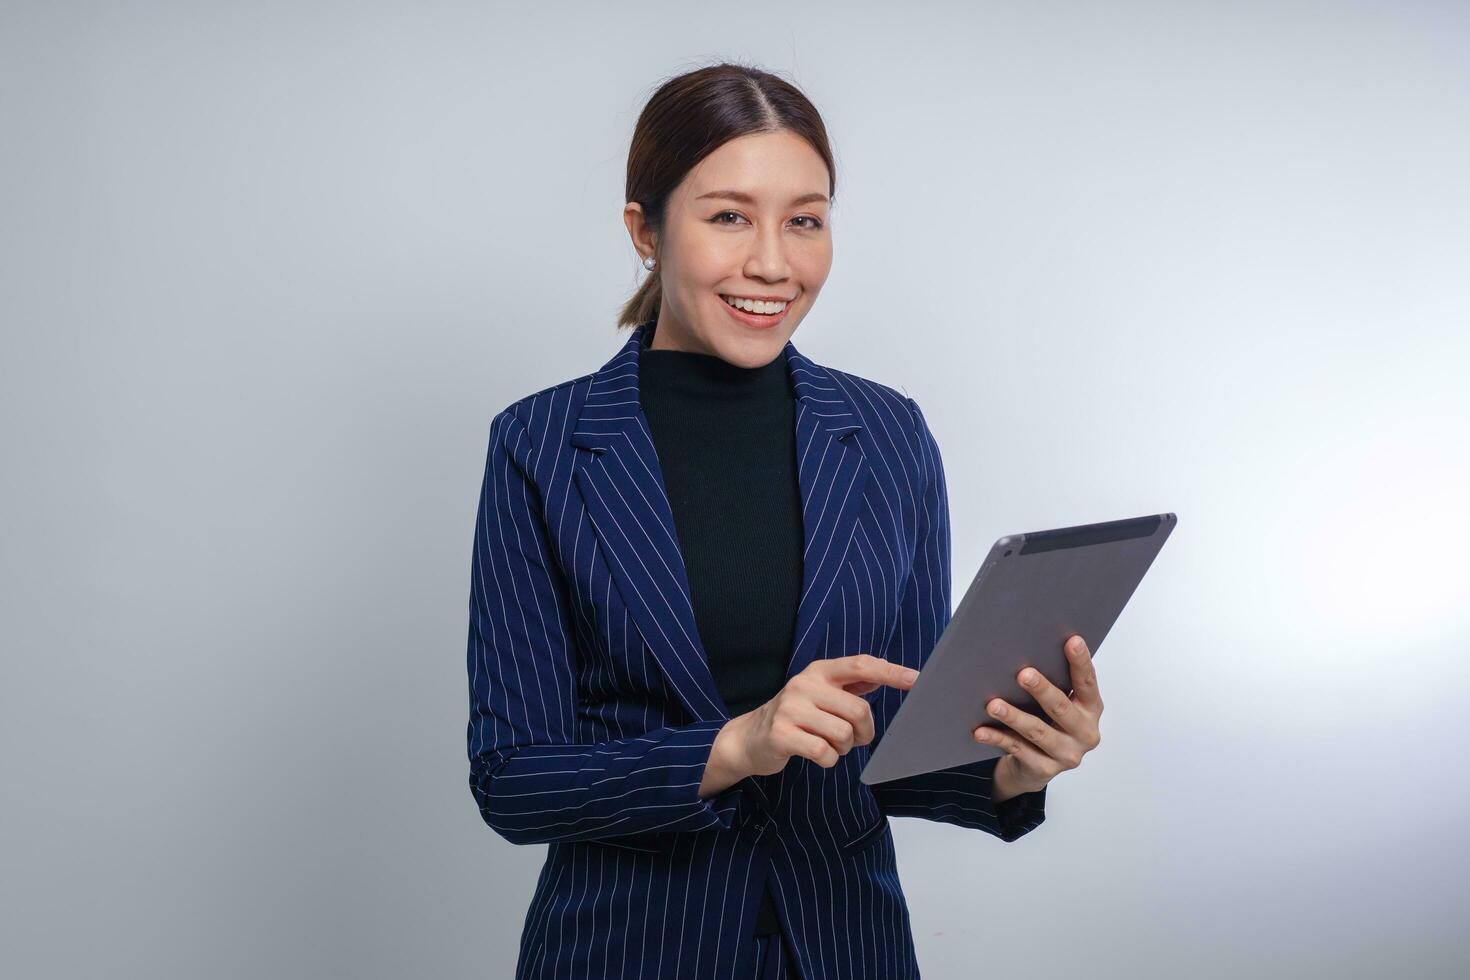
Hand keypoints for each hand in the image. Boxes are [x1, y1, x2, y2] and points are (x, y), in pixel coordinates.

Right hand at [719, 655, 918, 779]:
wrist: (749, 738)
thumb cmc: (794, 716)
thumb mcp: (819, 693)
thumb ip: (848, 685)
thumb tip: (881, 675)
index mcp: (819, 671)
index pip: (860, 665)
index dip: (890, 672)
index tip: (916, 679)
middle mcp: (804, 685)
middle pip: (858, 710)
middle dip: (864, 732)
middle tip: (854, 740)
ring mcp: (791, 709)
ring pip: (844, 734)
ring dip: (844, 748)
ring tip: (830, 746)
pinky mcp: (782, 735)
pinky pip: (824, 753)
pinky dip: (828, 760)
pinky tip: (816, 755)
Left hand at [973, 634, 1102, 797]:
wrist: (1037, 765)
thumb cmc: (1049, 721)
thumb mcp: (1057, 702)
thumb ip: (1055, 680)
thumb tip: (1027, 648)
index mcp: (1091, 709)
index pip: (1087, 683)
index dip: (1081, 662)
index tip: (1072, 641)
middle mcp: (1085, 733)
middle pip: (1061, 708)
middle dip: (1042, 690)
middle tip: (1023, 674)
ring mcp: (1066, 755)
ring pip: (1037, 731)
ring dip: (1013, 716)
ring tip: (993, 704)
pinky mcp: (1044, 769)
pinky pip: (1017, 749)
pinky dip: (997, 738)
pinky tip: (981, 730)